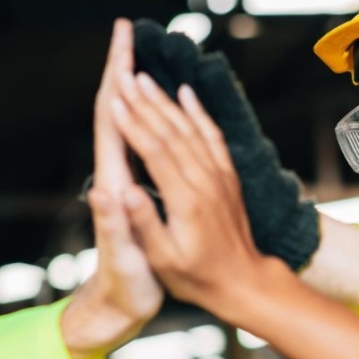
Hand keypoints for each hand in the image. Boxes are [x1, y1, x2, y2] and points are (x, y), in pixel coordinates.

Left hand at [61, 20, 162, 358]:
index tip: (123, 42)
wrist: (115, 310)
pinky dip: (148, 117)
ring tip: (141, 55)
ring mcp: (122, 183)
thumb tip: (108, 191)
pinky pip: (141, 143)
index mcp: (114, 184)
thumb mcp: (125, 261)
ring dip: (131, 87)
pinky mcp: (133, 193)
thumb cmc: (124, 290)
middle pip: (113, 111)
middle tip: (128, 31)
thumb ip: (116, 226)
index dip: (115, 78)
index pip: (110, 119)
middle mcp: (113, 177)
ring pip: (127, 122)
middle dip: (119, 69)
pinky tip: (158, 107)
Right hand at [131, 20, 321, 269]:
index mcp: (186, 202)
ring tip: (143, 77)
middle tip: (122, 76)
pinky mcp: (228, 177)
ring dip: (165, 101)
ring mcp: (220, 177)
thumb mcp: (164, 260)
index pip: (155, 153)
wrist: (244, 282)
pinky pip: (213, 136)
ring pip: (190, 129)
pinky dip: (198, 112)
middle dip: (144, 102)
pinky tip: (185, 94)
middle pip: (171, 132)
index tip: (113, 101)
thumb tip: (122, 192)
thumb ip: (145, 223)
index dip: (133, 125)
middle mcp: (205, 182)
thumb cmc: (197, 277)